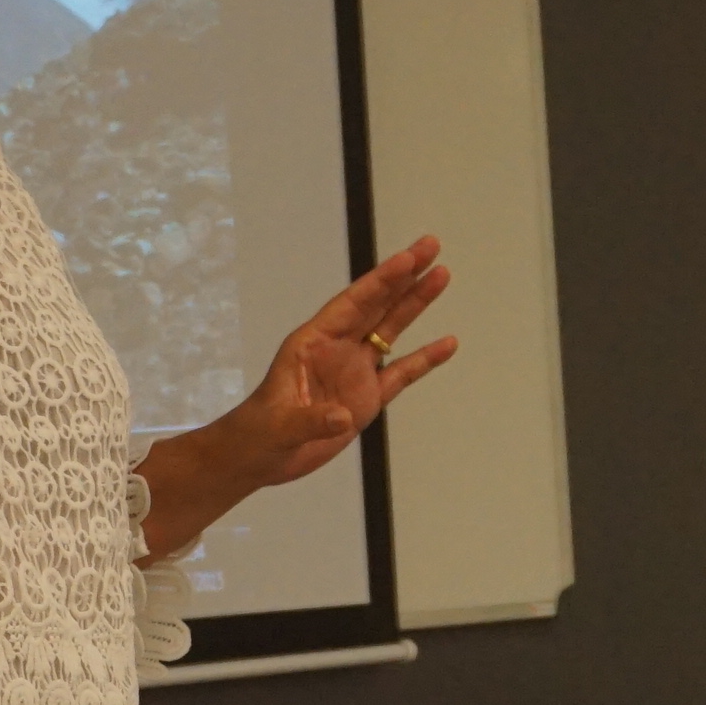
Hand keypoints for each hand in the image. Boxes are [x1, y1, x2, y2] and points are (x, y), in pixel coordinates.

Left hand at [141, 238, 454, 554]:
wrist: (258, 458)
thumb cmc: (258, 434)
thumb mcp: (279, 428)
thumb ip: (311, 421)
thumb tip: (341, 417)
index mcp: (311, 343)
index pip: (352, 305)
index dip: (380, 281)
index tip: (407, 258)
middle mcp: (336, 349)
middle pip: (376, 305)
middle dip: (404, 276)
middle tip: (431, 246)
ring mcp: (353, 371)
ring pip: (391, 329)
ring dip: (415, 303)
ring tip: (442, 275)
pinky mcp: (365, 398)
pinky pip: (401, 373)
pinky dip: (424, 359)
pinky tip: (447, 343)